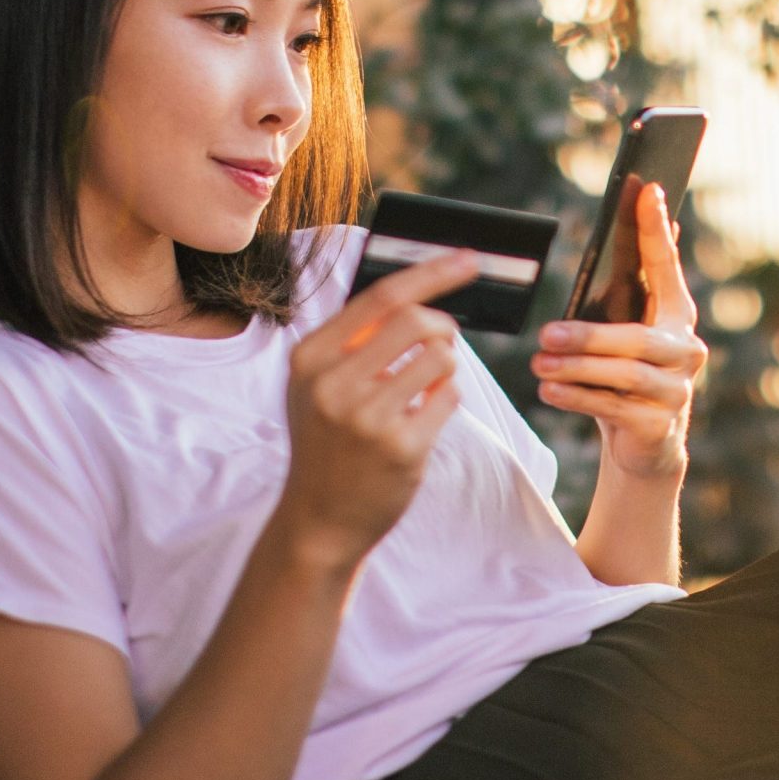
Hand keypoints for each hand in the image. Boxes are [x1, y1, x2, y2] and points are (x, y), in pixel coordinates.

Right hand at [278, 248, 482, 568]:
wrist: (319, 521)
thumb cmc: (328, 443)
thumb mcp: (317, 386)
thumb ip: (353, 341)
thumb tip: (417, 291)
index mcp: (310, 359)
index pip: (381, 298)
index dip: (431, 272)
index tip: (468, 259)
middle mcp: (333, 385)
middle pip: (416, 321)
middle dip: (441, 327)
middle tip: (442, 343)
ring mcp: (367, 419)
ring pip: (440, 358)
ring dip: (446, 366)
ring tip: (426, 387)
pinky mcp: (401, 448)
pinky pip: (449, 398)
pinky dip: (446, 399)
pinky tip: (423, 418)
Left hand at [532, 182, 704, 480]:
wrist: (645, 446)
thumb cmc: (626, 377)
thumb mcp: (623, 334)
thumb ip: (626, 294)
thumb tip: (622, 237)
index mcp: (677, 316)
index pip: (667, 266)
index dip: (657, 230)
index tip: (648, 190)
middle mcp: (686, 349)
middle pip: (635, 338)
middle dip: (587, 336)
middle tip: (545, 333)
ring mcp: (678, 390)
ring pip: (623, 374)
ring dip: (575, 368)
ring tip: (539, 364)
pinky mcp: (660, 424)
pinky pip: (613, 407)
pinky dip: (576, 398)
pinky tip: (549, 391)